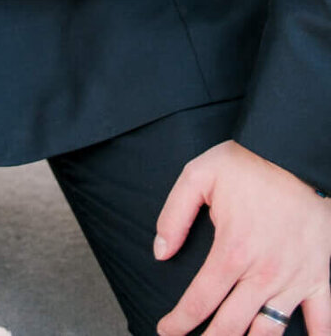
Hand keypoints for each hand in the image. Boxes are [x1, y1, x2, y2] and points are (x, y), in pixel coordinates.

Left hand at [155, 140, 330, 334]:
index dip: (179, 322)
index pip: (199, 301)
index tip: (166, 330)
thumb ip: (174, 215)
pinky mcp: (319, 278)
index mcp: (232, 251)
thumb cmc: (248, 165)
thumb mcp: (198, 175)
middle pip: (231, 326)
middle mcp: (263, 274)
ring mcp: (294, 280)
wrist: (295, 156)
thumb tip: (161, 252)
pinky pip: (323, 321)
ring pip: (269, 332)